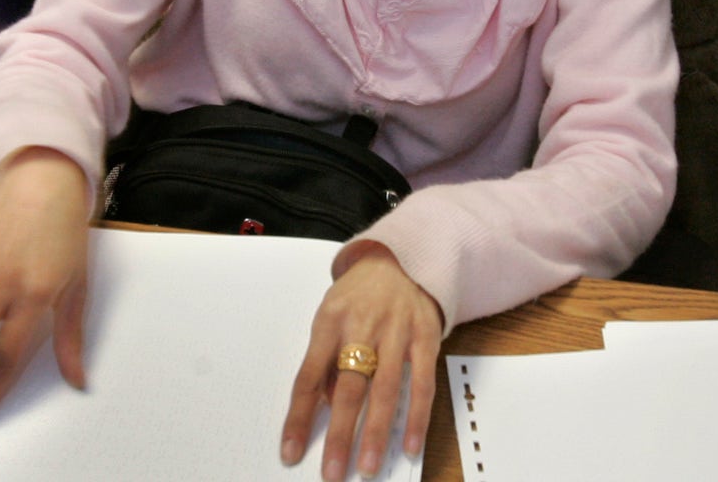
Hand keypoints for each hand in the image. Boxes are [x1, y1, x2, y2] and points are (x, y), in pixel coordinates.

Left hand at [282, 242, 442, 479]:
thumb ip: (326, 360)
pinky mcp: (426, 337)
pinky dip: (416, 417)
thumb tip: (325, 408)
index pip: (309, 377)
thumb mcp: (330, 316)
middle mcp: (363, 326)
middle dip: (339, 434)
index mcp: (329, 321)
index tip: (291, 453)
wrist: (402, 258)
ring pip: (385, 390)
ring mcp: (397, 332)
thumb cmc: (359, 294)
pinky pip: (422, 384)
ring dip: (376, 432)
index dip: (299, 418)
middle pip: (348, 388)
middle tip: (332, 471)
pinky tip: (409, 445)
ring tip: (366, 466)